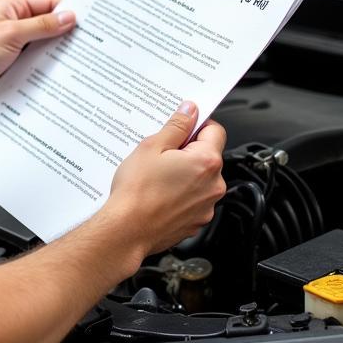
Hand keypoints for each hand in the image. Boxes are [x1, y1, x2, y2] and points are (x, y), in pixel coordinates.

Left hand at [0, 0, 76, 107]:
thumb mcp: (11, 34)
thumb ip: (42, 26)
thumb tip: (66, 18)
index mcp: (11, 8)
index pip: (48, 3)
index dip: (67, 11)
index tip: (86, 20)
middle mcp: (15, 25)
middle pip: (49, 26)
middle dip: (64, 34)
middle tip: (85, 41)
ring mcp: (16, 47)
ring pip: (45, 47)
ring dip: (56, 54)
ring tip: (74, 59)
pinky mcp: (17, 66)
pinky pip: (38, 65)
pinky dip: (48, 69)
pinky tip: (59, 75)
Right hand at [106, 102, 226, 255]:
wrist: (127, 230)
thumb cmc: (137, 192)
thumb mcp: (152, 147)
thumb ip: (176, 126)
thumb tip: (190, 111)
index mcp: (206, 162)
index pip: (215, 130)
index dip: (197, 125)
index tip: (182, 126)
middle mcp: (214, 185)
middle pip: (208, 155)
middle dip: (187, 151)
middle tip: (161, 153)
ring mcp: (207, 206)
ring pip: (201, 178)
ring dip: (185, 173)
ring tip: (157, 176)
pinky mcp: (196, 221)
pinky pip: (194, 199)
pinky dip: (181, 193)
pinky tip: (159, 192)